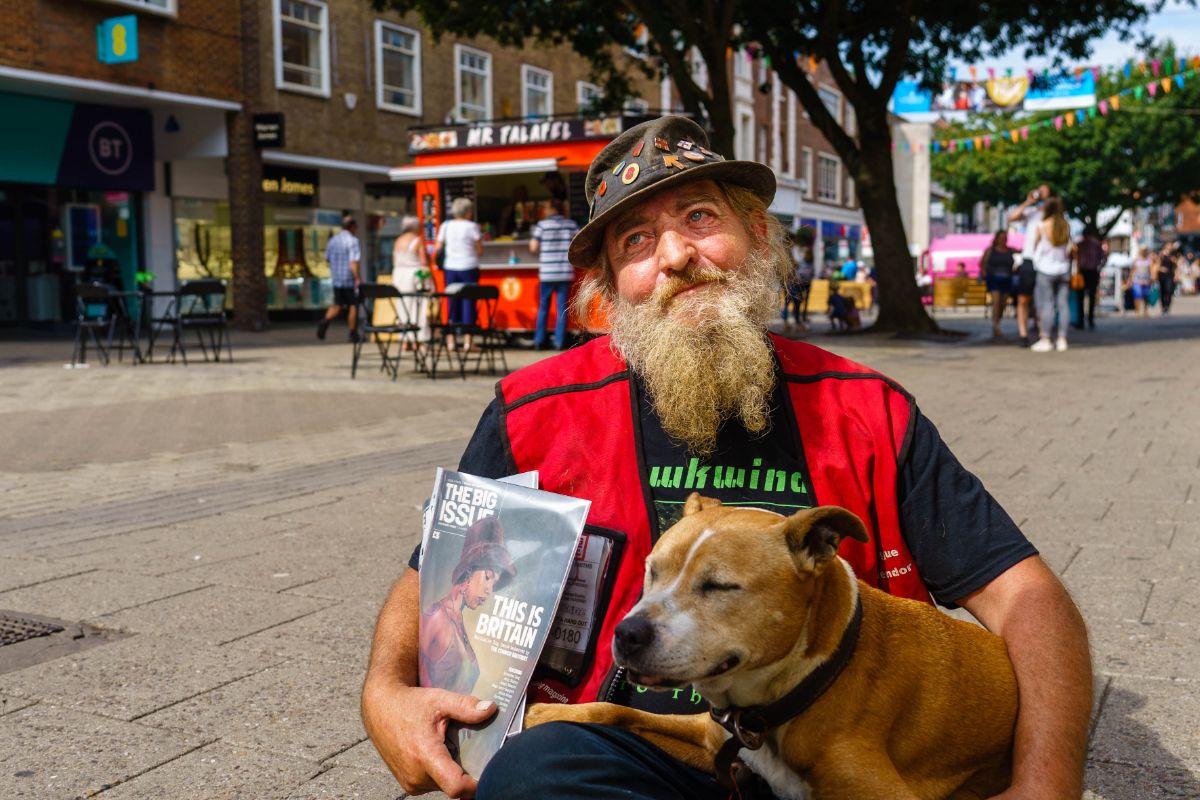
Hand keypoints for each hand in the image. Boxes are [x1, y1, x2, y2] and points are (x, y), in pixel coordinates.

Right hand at [362, 678, 496, 797]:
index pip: (455, 787)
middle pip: (453, 785)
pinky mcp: (407, 783)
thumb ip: (465, 706)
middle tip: (471, 750)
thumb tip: (491, 709)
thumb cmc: (409, 704)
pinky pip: (432, 783)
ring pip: (443, 785)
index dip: (475, 785)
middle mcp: (416, 775)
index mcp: (425, 756)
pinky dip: (440, 772)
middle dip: (465, 771)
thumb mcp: (439, 699)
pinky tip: (439, 752)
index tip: (487, 772)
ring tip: (450, 747)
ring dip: (451, 771)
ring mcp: (410, 782)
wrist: (380, 708)